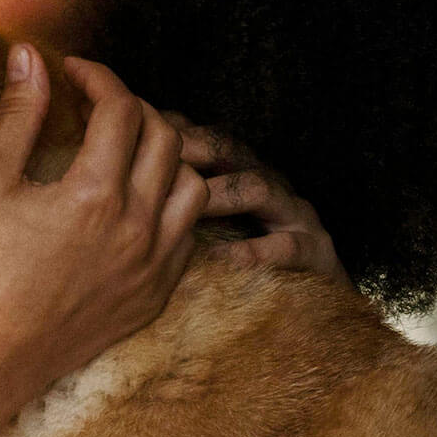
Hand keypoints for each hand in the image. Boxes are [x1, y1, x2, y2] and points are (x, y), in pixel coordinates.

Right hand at [0, 44, 211, 407]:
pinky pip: (188, 234)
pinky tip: (133, 203)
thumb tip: (30, 57)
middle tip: (97, 109)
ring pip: (193, 185)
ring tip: (124, 154)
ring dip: (163, 157)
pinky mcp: (157, 294)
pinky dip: (170, 207)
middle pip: (166, 137)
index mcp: (95, 194)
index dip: (99, 78)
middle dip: (133, 110)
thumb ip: (18, 115)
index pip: (121, 109)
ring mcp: (155, 265)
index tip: (74, 75)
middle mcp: (138, 228)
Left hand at [154, 105, 349, 287]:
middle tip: (156, 156)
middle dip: (194, 148)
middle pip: (230, 151)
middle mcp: (268, 184)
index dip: (173, 131)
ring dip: (220, 193)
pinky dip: (253, 250)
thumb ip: (174, 202)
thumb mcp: (208, 227)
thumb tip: (121, 185)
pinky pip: (286, 246)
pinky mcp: (315, 253)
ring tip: (185, 205)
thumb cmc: (244, 261)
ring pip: (258, 187)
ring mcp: (294, 215)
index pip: (204, 139)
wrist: (312, 305)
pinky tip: (219, 256)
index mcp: (241, 175)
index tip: (137, 133)